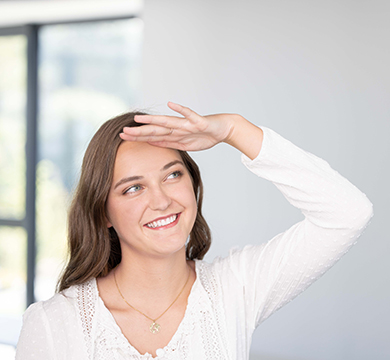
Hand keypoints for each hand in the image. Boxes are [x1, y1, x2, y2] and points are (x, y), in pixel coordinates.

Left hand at [120, 102, 236, 151]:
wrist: (222, 129)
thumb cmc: (204, 135)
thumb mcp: (184, 144)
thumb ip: (168, 142)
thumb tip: (151, 142)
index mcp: (173, 134)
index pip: (152, 136)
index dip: (137, 137)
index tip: (122, 137)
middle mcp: (177, 127)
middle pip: (155, 130)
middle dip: (140, 132)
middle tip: (123, 131)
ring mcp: (187, 124)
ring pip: (168, 122)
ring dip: (153, 120)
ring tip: (139, 118)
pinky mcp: (199, 121)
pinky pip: (189, 115)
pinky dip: (181, 110)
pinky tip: (171, 104)